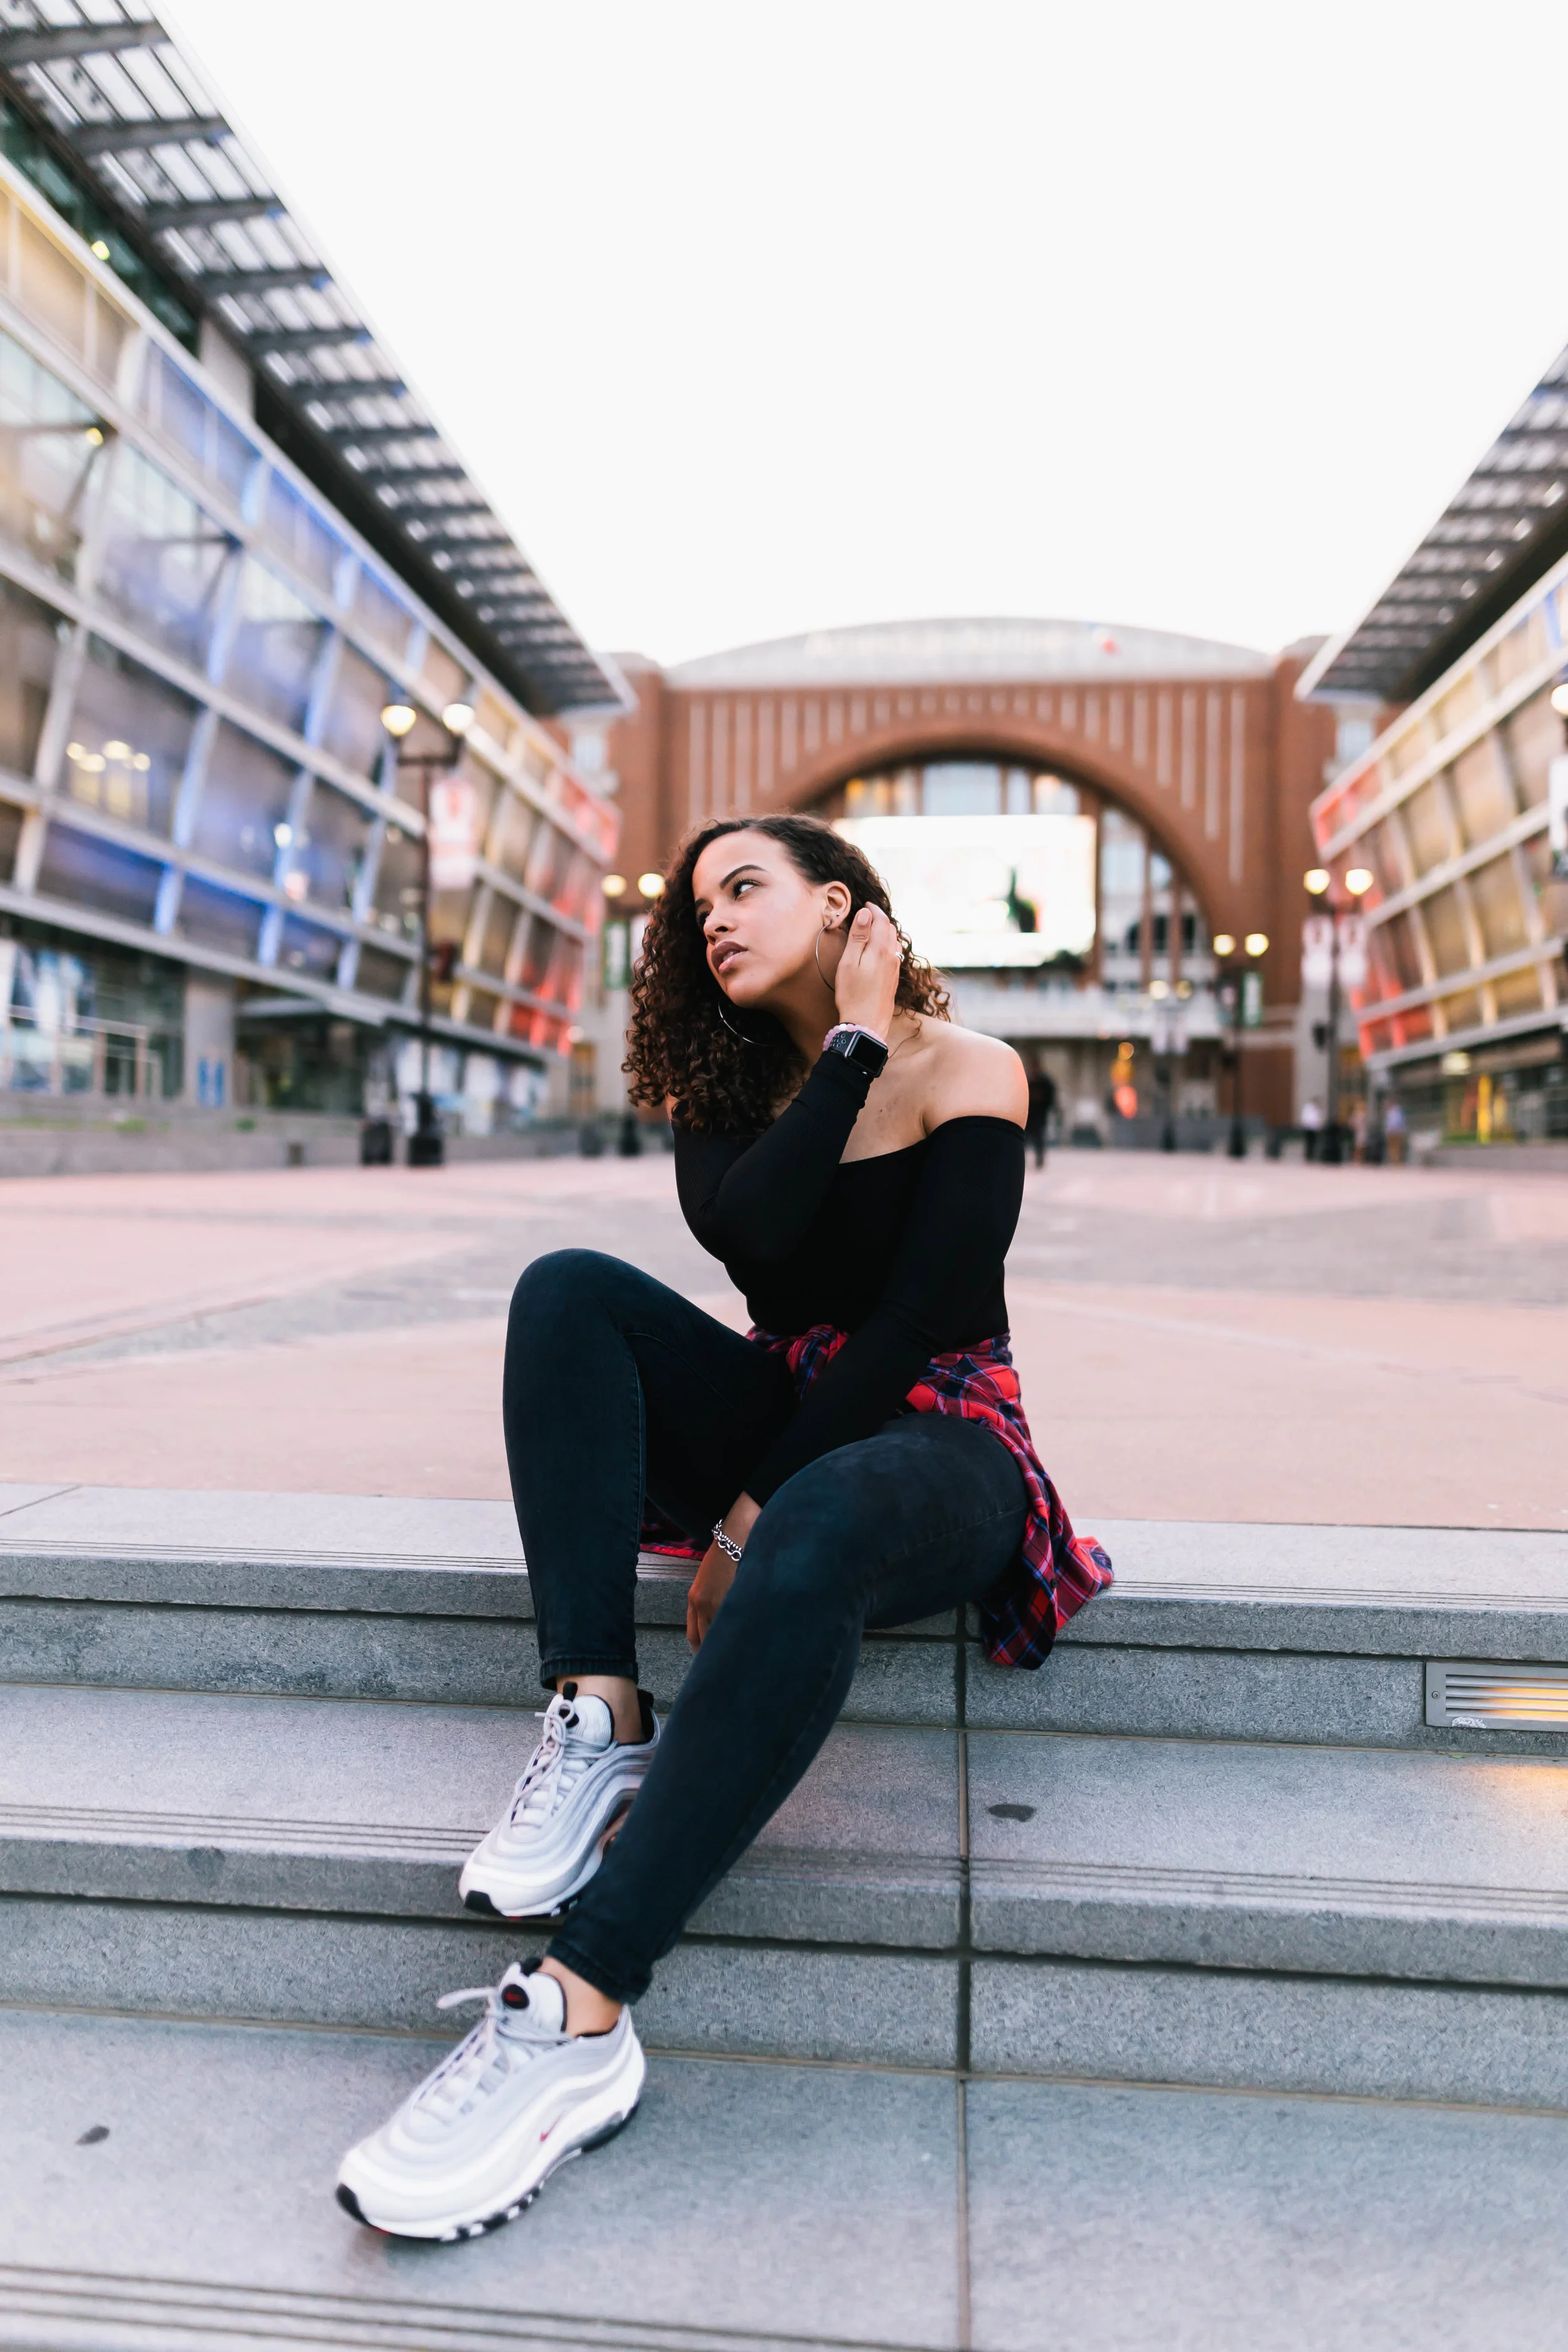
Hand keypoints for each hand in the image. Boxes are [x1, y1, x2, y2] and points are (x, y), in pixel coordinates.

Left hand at [686, 1492, 760, 1649]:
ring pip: (721, 1636)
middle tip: (725, 1663)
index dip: (702, 1649)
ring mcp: (721, 1605)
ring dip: (729, 1645)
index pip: (694, 1635)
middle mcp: (703, 1606)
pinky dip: (742, 1633)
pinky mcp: (736, 1600)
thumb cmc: (725, 1554)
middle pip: (705, 1641)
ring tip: (740, 1655)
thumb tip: (718, 1622)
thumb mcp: (708, 1579)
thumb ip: (708, 1601)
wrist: (737, 1535)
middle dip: (713, 1653)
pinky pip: (737, 1624)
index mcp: (694, 1600)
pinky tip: (750, 1639)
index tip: (710, 1657)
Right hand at [832, 904, 900, 1040]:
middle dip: (880, 918)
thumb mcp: (849, 962)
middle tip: (868, 914)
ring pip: (895, 942)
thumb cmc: (852, 994)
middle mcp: (892, 957)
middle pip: (891, 929)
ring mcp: (895, 969)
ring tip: (873, 929)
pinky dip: (888, 944)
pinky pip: (895, 954)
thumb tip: (866, 913)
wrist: (866, 1024)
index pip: (882, 920)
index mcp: (880, 949)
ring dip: (886, 931)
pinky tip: (879, 950)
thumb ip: (858, 936)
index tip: (866, 904)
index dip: (874, 909)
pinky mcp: (894, 979)